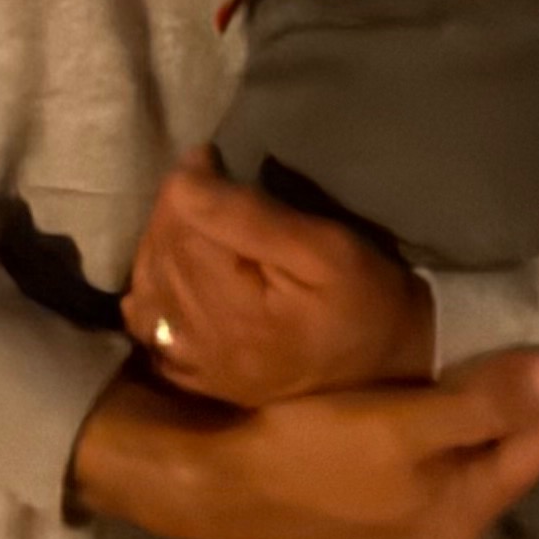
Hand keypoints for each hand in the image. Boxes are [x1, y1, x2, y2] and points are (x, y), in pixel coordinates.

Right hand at [71, 350, 538, 538]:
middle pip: (510, 451)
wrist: (218, 484)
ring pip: (470, 452)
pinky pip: (433, 457)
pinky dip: (438, 421)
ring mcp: (411, 526)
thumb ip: (487, 403)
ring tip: (469, 347)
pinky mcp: (379, 509)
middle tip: (509, 327)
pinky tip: (421, 385)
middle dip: (516, 395)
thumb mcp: (403, 425)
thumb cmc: (313, 452)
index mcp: (466, 515)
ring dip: (475, 405)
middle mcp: (449, 533)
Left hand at [126, 152, 434, 404]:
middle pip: (162, 260)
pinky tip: (166, 275)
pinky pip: (150, 334)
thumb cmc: (364, 295)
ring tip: (189, 221)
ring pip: (148, 291)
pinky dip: (148, 298)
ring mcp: (202, 370)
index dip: (186, 187)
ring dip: (158, 247)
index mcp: (242, 315)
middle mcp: (210, 348)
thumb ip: (251, 215)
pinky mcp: (203, 381)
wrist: (391, 357)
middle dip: (171, 213)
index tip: (207, 157)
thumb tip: (186, 181)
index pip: (183, 234)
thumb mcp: (325, 246)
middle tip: (201, 182)